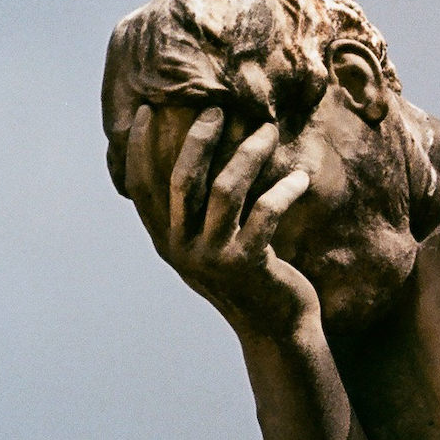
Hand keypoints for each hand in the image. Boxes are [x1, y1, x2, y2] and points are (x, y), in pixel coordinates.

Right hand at [123, 103, 317, 339]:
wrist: (276, 329)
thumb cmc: (246, 278)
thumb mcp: (209, 247)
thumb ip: (192, 214)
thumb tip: (189, 154)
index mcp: (167, 242)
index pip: (142, 189)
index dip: (139, 149)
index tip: (148, 111)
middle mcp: (183, 250)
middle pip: (183, 181)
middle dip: (198, 139)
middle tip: (217, 109)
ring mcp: (213, 259)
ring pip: (226, 190)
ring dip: (249, 154)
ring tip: (268, 130)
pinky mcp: (248, 265)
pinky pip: (266, 213)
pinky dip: (285, 190)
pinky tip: (300, 178)